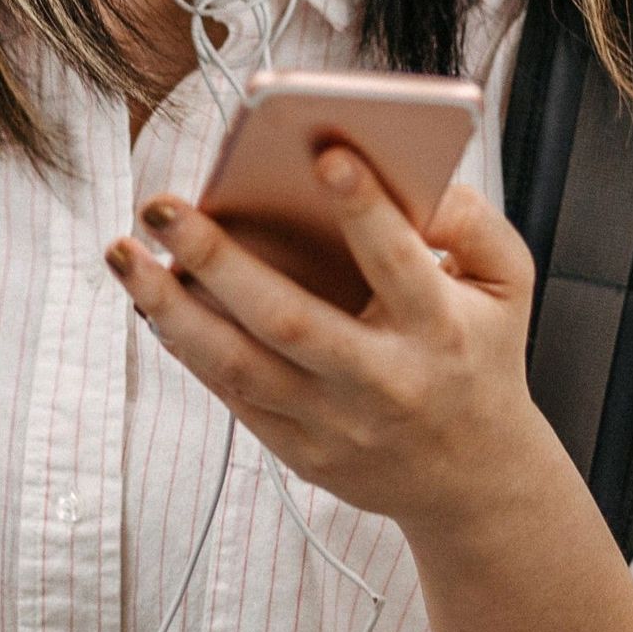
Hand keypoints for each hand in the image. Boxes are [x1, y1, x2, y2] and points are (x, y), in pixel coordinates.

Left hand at [107, 147, 553, 540]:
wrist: (474, 479)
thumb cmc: (481, 355)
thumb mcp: (509, 285)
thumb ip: (473, 223)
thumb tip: (415, 180)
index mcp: (441, 331)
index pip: (399, 265)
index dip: (364, 210)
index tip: (324, 153)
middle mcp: (383, 382)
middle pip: (289, 321)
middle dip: (218, 259)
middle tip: (161, 203)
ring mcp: (335, 424)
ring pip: (239, 366)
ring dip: (170, 309)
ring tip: (124, 253)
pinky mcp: (299, 451)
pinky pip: (231, 394)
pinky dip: (186, 345)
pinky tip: (150, 298)